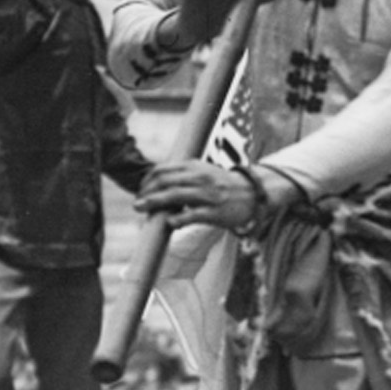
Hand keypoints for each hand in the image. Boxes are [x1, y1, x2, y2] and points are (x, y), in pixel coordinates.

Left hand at [138, 159, 259, 231]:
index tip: (140, 191)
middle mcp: (200, 178)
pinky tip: (169, 222)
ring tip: (142, 209)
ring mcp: (208, 195)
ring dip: (154, 203)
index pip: (162, 170)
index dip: (147, 181)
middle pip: (165, 182)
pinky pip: (192, 215)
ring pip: (175, 196)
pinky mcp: (215, 212)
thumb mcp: (203, 172)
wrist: (252, 194)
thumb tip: (155, 181)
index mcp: (195, 167)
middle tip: (137, 204)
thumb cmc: (222, 184)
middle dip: (147, 193)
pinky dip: (178, 219)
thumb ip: (181, 175)